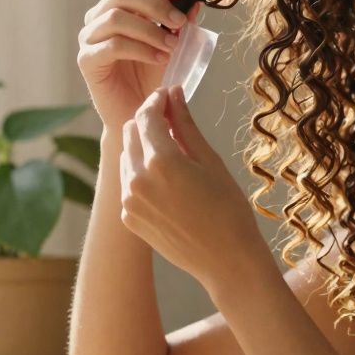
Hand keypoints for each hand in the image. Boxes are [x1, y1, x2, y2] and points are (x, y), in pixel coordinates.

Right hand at [78, 0, 199, 132]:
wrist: (138, 114)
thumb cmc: (153, 78)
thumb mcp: (173, 45)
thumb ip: (181, 24)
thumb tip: (196, 2)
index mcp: (117, 6)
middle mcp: (98, 17)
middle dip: (156, 4)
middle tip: (180, 22)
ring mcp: (89, 38)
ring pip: (116, 18)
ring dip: (150, 29)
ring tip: (173, 45)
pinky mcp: (86, 60)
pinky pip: (112, 45)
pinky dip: (140, 49)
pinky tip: (160, 59)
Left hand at [119, 86, 266, 290]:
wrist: (226, 261)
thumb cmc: (228, 209)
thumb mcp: (211, 161)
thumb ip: (186, 125)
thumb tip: (174, 93)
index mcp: (161, 162)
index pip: (146, 116)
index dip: (156, 100)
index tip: (167, 95)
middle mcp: (137, 180)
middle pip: (130, 133)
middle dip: (147, 121)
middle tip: (170, 119)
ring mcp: (128, 201)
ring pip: (126, 157)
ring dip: (143, 147)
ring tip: (172, 153)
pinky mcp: (128, 217)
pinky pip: (128, 183)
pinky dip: (141, 173)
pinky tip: (166, 181)